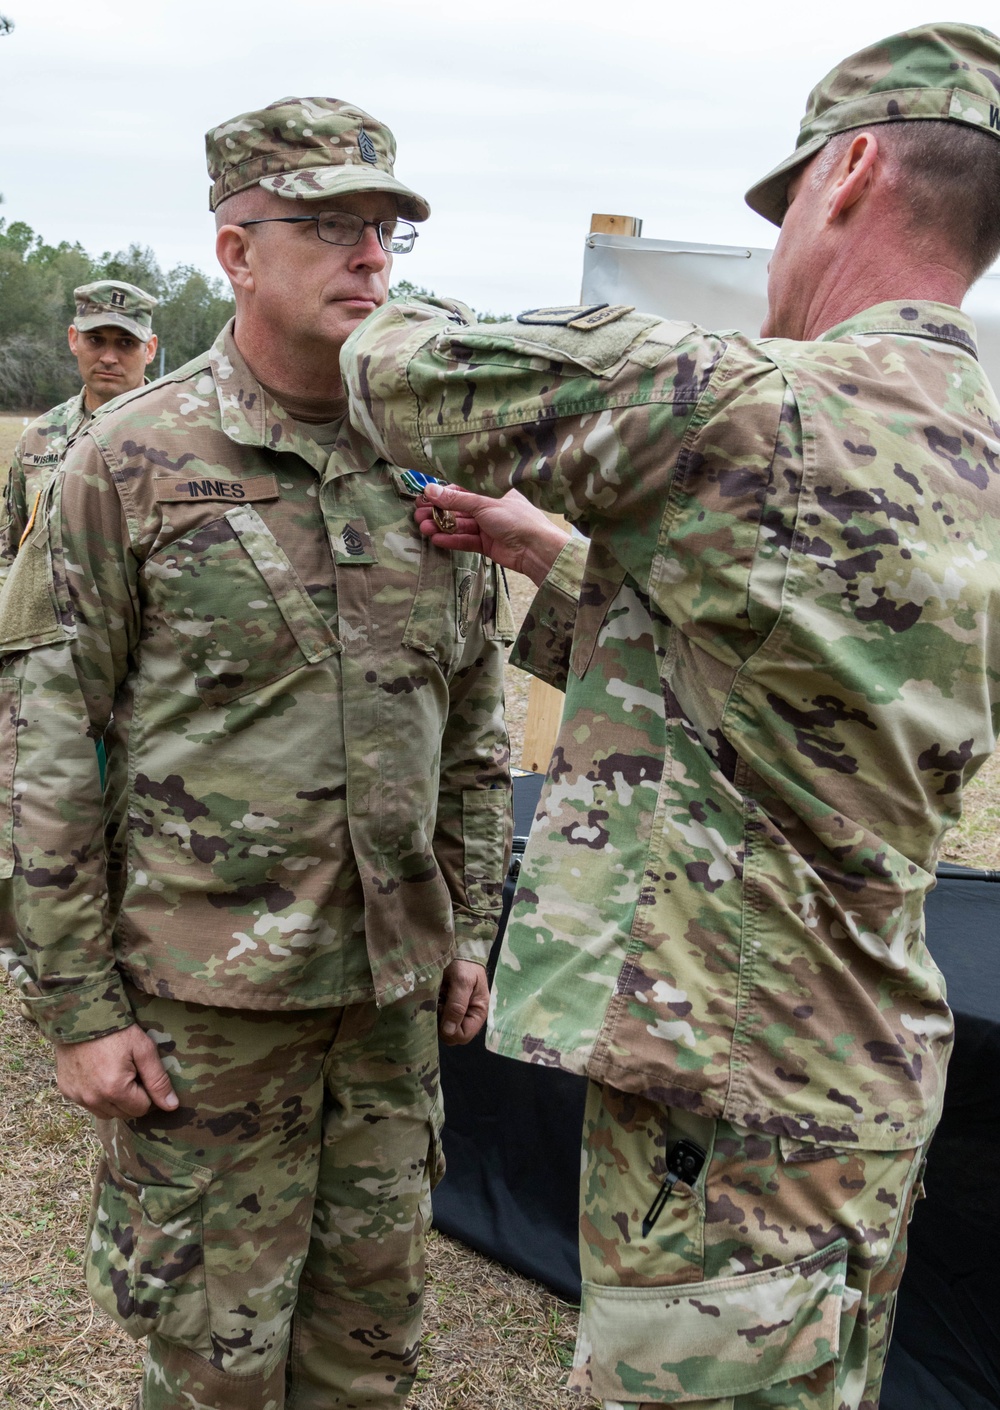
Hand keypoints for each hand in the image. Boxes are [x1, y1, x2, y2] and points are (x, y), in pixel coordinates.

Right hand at [55, 1024, 178, 1119]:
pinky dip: (96, 1095)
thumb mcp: (143, 1049)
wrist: (81, 1013)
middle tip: (131, 1072)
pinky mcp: (66, 1090)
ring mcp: (77, 1096)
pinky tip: (98, 1074)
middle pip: (124, 1113)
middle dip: (132, 1098)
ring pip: (105, 1112)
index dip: (148, 1093)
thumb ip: (158, 1080)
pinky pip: (87, 1103)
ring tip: (115, 1073)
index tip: (144, 1074)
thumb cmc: (117, 1030)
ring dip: (114, 1100)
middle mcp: (93, 1099)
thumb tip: (172, 1106)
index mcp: (114, 1090)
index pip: (142, 1109)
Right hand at [416, 484, 570, 586]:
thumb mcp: (483, 504)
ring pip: (459, 525)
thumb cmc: (515, 518)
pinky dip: (451, 540)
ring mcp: (487, 527)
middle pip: (458, 509)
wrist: (535, 548)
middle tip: (417, 514)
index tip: (423, 498)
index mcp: (491, 491)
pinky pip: (465, 540)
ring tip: (423, 527)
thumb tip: (429, 490)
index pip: (461, 490)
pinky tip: (436, 539)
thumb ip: (456, 499)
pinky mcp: (486, 544)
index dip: (442, 494)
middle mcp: (488, 507)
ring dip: (441, 526)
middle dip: (438, 512)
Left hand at [437, 958, 489, 1044]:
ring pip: (442, 1028)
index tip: (444, 1011)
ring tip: (437, 998)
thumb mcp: (462, 982)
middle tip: (440, 1003)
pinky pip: (436, 1018)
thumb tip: (449, 1031)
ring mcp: (455, 1013)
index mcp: (478, 1013)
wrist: (458, 948)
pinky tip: (433, 997)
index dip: (451, 1030)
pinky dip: (432, 1010)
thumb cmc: (464, 964)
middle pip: (451, 1035)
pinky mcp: (445, 1007)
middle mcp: (467, 1016)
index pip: (463, 1036)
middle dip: (442, 1023)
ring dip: (436, 1016)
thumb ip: (457, 1006)